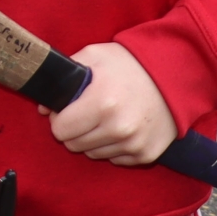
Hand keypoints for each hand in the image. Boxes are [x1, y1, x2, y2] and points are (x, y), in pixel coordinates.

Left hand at [46, 41, 175, 164]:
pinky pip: (114, 159)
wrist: (173, 75)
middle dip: (73, 130)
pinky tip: (120, 126)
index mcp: (101, 102)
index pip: (61, 130)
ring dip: (92, 139)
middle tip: (84, 113)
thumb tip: (43, 107)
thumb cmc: (128, 64)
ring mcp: (134, 144)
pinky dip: (112, 146)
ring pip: (93, 154)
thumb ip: (64, 77)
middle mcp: (118, 127)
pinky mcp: (146, 155)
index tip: (65, 110)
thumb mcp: (93, 56)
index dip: (58, 118)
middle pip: (74, 145)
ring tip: (104, 117)